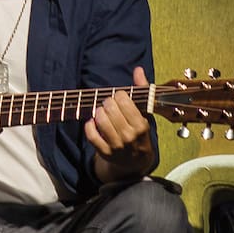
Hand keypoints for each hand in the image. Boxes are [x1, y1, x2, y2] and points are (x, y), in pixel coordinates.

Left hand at [86, 66, 155, 183]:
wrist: (135, 162)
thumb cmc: (139, 132)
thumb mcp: (144, 113)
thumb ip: (142, 91)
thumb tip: (138, 70)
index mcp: (141, 125)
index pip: (124, 101)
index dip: (119, 95)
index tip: (119, 97)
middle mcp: (129, 136)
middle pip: (110, 109)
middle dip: (107, 102)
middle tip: (108, 104)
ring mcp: (116, 146)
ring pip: (100, 120)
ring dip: (98, 112)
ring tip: (102, 112)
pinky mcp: (104, 153)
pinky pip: (91, 134)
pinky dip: (89, 126)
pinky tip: (93, 122)